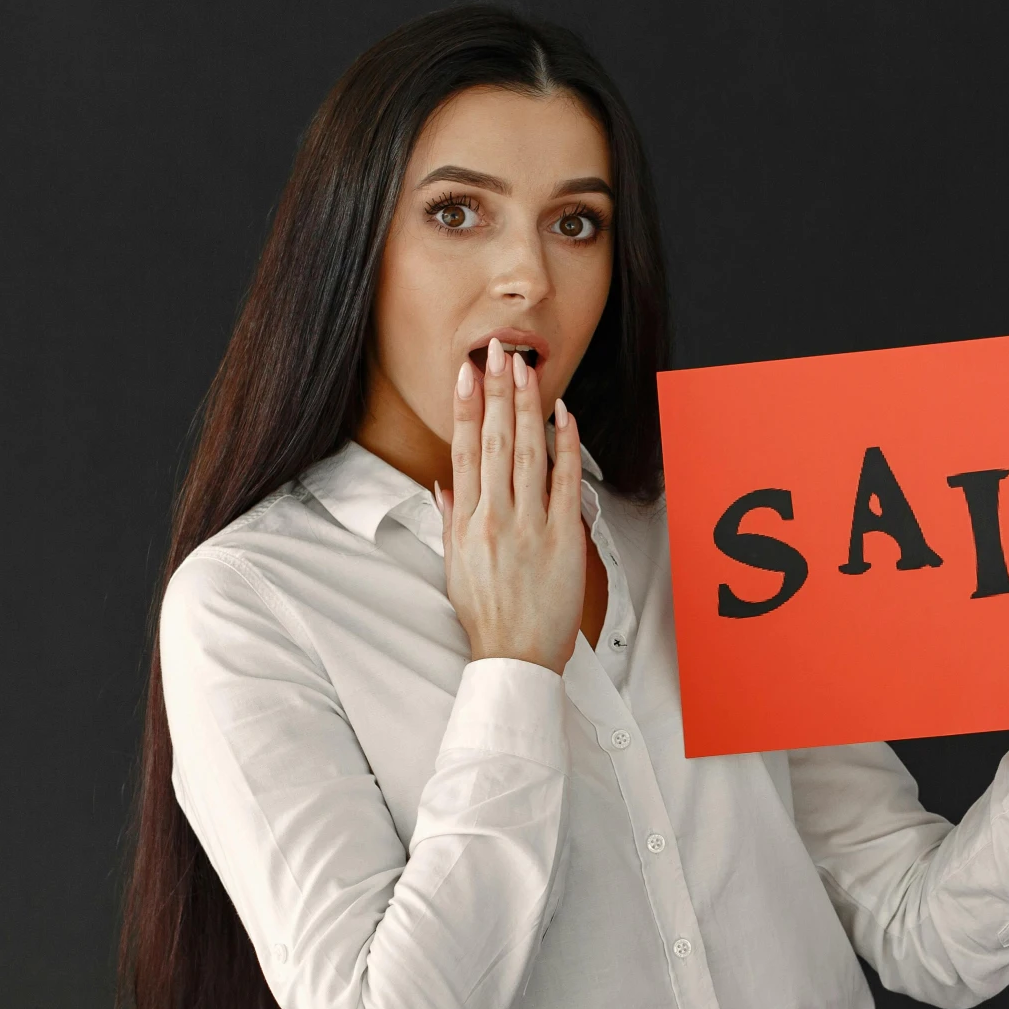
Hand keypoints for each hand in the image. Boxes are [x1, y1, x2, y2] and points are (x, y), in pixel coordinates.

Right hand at [433, 343, 585, 672]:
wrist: (515, 656)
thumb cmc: (487, 614)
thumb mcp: (455, 564)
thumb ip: (450, 517)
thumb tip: (442, 482)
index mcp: (465, 521)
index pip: (462, 450)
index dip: (465, 407)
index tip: (467, 373)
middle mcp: (494, 518)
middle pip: (493, 441)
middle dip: (496, 392)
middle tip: (498, 351)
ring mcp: (529, 526)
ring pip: (527, 452)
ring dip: (527, 406)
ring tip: (526, 369)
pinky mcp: (562, 537)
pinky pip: (565, 481)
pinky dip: (566, 445)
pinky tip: (565, 415)